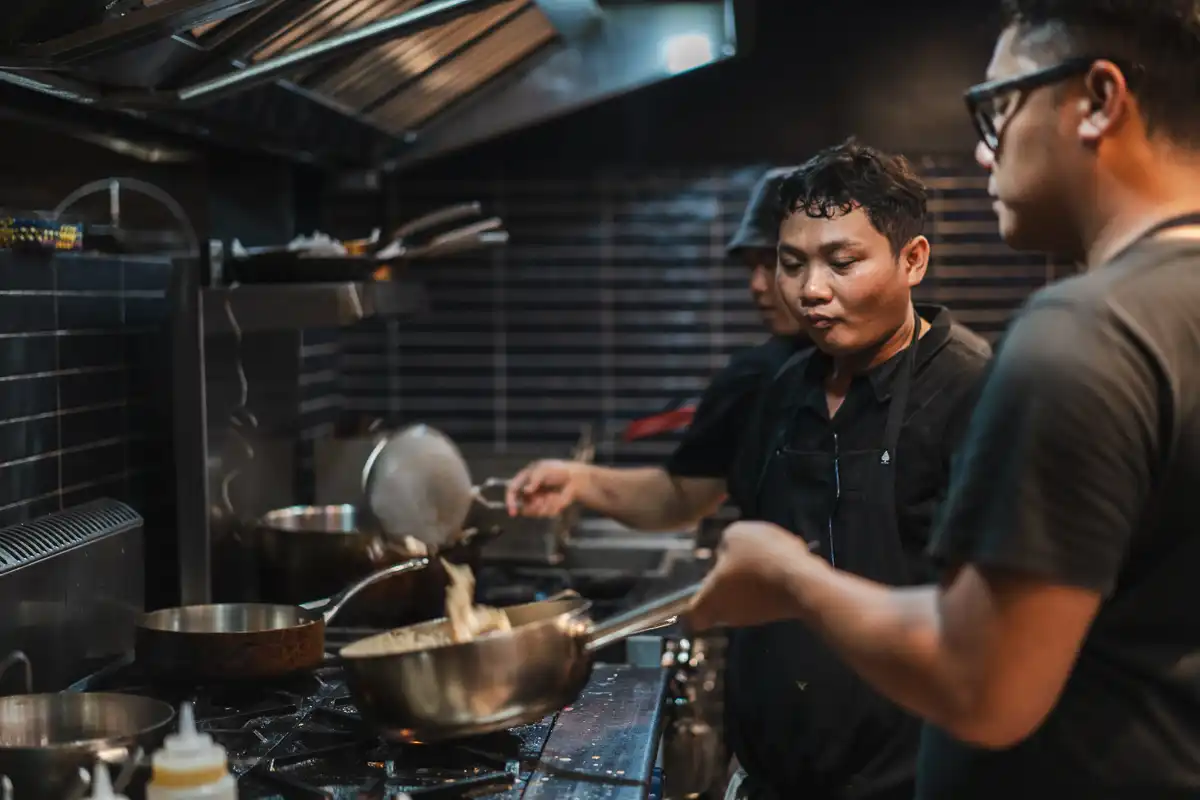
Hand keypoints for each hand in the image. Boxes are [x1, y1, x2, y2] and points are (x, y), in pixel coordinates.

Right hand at [505, 459, 583, 516]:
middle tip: (540, 501)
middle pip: (519, 504)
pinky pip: (543, 512)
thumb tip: (526, 490)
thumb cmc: (558, 471)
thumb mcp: (544, 470)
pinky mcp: (545, 507)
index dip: (510, 500)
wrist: (574, 479)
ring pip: (532, 511)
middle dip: (529, 506)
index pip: (512, 490)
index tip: (513, 510)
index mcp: (524, 479)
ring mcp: (536, 500)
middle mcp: (528, 491)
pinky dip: (551, 506)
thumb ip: (534, 479)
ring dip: (541, 505)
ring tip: (552, 496)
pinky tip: (557, 498)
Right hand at [689, 521, 822, 629]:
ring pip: (764, 568)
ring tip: (762, 607)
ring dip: (762, 586)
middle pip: (742, 562)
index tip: (721, 598)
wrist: (803, 587)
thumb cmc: (751, 587)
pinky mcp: (806, 556)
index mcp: (735, 531)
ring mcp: (786, 541)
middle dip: (740, 582)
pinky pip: (786, 574)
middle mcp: (761, 528)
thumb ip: (696, 611)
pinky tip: (780, 603)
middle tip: (740, 605)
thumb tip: (690, 621)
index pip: (717, 556)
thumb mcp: (712, 602)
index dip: (716, 580)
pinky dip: (781, 588)